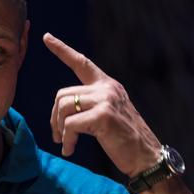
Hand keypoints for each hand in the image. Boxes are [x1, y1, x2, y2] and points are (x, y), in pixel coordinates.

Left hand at [43, 33, 161, 177]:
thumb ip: (91, 104)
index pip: (82, 63)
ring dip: (59, 129)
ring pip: (63, 108)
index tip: (47, 37)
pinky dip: (67, 140)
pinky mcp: (103, 116)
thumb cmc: (126, 140)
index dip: (62, 50)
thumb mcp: (109, 114)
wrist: (146, 156)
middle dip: (54, 117)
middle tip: (57, 135)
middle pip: (62, 95)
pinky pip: (70, 125)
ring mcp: (106, 100)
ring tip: (65, 143)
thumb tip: (63, 109)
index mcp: (108, 85)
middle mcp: (107, 88)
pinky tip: (69, 150)